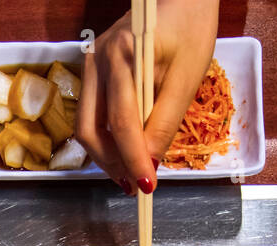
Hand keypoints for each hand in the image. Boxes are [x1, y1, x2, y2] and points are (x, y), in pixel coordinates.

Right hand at [77, 0, 218, 192]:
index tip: (147, 185)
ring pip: (87, 126)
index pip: (121, 121)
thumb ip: (166, 121)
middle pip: (90, 129)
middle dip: (112, 163)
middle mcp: (97, 61)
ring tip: (132, 173)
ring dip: (107, 155)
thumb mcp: (187, 77)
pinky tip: (127, 150)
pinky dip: (108, 138)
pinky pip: (93, 115)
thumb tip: (150, 163)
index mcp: (122, 56)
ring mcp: (91, 67)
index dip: (133, 157)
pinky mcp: (94, 73)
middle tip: (136, 185)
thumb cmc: (190, 27)